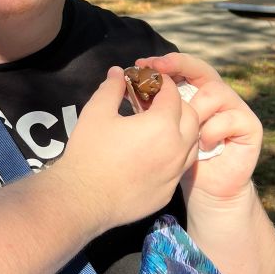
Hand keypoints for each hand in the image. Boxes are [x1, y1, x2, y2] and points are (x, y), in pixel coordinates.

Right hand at [55, 66, 199, 231]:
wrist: (83, 199)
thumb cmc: (89, 153)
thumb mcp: (97, 113)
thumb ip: (111, 89)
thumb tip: (117, 73)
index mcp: (162, 125)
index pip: (172, 94)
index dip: (161, 83)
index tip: (149, 81)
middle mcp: (176, 149)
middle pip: (191, 117)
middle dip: (176, 105)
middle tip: (154, 103)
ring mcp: (174, 174)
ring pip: (191, 145)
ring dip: (180, 131)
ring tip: (157, 128)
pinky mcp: (168, 193)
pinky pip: (178, 169)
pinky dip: (172, 157)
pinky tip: (152, 155)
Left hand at [132, 52, 261, 200]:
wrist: (207, 190)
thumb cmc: (178, 160)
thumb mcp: (155, 129)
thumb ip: (146, 104)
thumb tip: (120, 77)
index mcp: (194, 94)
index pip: (182, 68)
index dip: (165, 63)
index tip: (141, 64)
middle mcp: (216, 97)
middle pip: (202, 70)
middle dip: (180, 66)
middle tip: (158, 69)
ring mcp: (234, 110)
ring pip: (215, 92)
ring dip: (196, 106)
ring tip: (181, 125)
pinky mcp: (250, 127)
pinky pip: (231, 118)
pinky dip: (213, 130)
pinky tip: (202, 144)